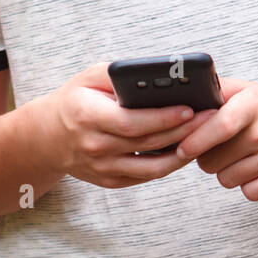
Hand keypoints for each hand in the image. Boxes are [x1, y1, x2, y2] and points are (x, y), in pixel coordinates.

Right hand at [44, 62, 218, 188]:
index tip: (191, 109)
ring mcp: (102, 169)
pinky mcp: (111, 182)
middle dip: (184, 131)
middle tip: (211, 117)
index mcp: (87, 117)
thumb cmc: (75, 100)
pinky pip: (147, 176)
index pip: (132, 122)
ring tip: (206, 135)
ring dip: (183, 152)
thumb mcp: (89, 78)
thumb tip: (157, 75)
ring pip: (152, 167)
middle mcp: (95, 147)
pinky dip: (169, 164)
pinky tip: (187, 148)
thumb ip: (119, 75)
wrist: (47, 138)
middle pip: (148, 143)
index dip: (164, 118)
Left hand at [175, 77, 257, 200]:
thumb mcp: (249, 89)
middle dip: (208, 159)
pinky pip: (251, 193)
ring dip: (227, 172)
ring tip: (241, 158)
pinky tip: (257, 169)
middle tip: (219, 150)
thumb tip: (183, 97)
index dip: (196, 140)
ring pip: (228, 179)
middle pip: (214, 161)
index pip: (219, 126)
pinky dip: (248, 185)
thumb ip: (216, 91)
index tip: (182, 149)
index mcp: (254, 104)